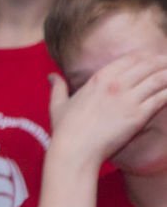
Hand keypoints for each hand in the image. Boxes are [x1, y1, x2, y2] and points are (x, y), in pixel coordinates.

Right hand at [47, 54, 166, 167]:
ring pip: (158, 79)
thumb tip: (51, 76)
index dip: (147, 56)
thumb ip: (58, 88)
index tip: (155, 57)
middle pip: (148, 65)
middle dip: (163, 62)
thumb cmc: (65, 130)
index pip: (130, 59)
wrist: (75, 150)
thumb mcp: (58, 105)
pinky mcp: (138, 116)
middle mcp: (115, 84)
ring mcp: (128, 99)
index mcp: (99, 78)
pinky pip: (161, 98)